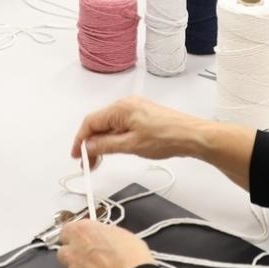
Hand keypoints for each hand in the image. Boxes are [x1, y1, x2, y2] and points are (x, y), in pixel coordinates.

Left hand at [56, 220, 153, 267]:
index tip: (84, 237)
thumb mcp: (121, 234)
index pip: (67, 230)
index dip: (76, 235)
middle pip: (64, 251)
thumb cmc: (132, 258)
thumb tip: (103, 236)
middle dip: (73, 253)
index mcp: (82, 231)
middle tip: (89, 254)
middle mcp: (73, 251)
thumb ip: (103, 234)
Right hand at [71, 96, 206, 165]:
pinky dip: (113, 137)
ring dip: (102, 141)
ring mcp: (135, 108)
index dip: (80, 140)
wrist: (192, 136)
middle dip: (91, 143)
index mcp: (120, 108)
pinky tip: (114, 149)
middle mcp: (125, 104)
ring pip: (109, 125)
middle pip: (98, 123)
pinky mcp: (142, 115)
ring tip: (100, 160)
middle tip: (88, 163)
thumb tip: (88, 146)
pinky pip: (120, 125)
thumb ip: (105, 146)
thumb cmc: (166, 138)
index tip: (77, 155)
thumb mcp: (130, 145)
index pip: (90, 122)